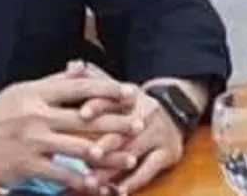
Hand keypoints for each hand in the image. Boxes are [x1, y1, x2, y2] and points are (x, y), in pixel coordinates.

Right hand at [0, 72, 143, 193]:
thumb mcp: (22, 90)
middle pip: (85, 118)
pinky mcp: (26, 165)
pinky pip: (61, 174)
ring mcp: (32, 142)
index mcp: (36, 93)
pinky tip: (99, 185)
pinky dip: (82, 180)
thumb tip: (80, 67)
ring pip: (78, 148)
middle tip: (141, 123)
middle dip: (116, 121)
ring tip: (129, 158)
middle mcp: (36, 115)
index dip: (107, 89)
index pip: (78, 88)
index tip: (130, 91)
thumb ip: (53, 82)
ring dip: (107, 155)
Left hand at [68, 62, 186, 194]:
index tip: (82, 114)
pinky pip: (150, 169)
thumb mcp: (117, 88)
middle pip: (122, 130)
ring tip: (92, 182)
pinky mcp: (167, 153)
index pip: (112, 99)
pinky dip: (133, 181)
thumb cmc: (133, 104)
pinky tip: (118, 191)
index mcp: (130, 97)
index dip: (97, 105)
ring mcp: (157, 134)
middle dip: (104, 144)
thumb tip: (72, 64)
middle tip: (87, 156)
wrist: (174, 112)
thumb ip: (92, 78)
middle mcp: (145, 114)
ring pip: (133, 152)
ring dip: (112, 169)